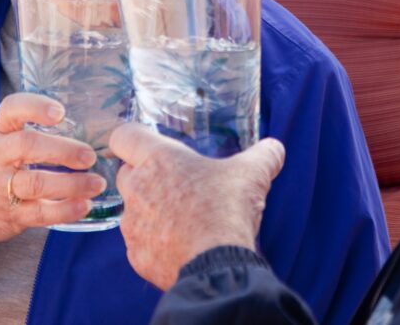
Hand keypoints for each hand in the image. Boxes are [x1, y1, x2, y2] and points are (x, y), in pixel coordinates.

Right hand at [0, 92, 106, 252]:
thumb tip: (92, 125)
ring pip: (35, 183)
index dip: (35, 107)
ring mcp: (0, 186)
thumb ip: (36, 129)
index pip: (10, 109)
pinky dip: (65, 210)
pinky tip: (85, 205)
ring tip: (96, 183)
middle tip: (89, 156)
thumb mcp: (6, 138)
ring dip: (71, 184)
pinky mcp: (10, 214)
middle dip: (62, 149)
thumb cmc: (0, 163)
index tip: (60, 112)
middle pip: (26, 145)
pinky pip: (39, 213)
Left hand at [111, 123, 284, 289]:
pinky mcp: (136, 255)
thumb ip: (264, 155)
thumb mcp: (252, 174)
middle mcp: (137, 188)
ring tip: (182, 219)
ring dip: (151, 211)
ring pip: (132, 210)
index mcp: (158, 159)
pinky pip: (140, 242)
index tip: (147, 145)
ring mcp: (132, 224)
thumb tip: (275, 148)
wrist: (217, 265)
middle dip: (144, 175)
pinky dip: (155, 242)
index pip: (124, 136)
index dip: (133, 138)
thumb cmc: (228, 210)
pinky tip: (180, 245)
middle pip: (125, 173)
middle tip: (175, 184)